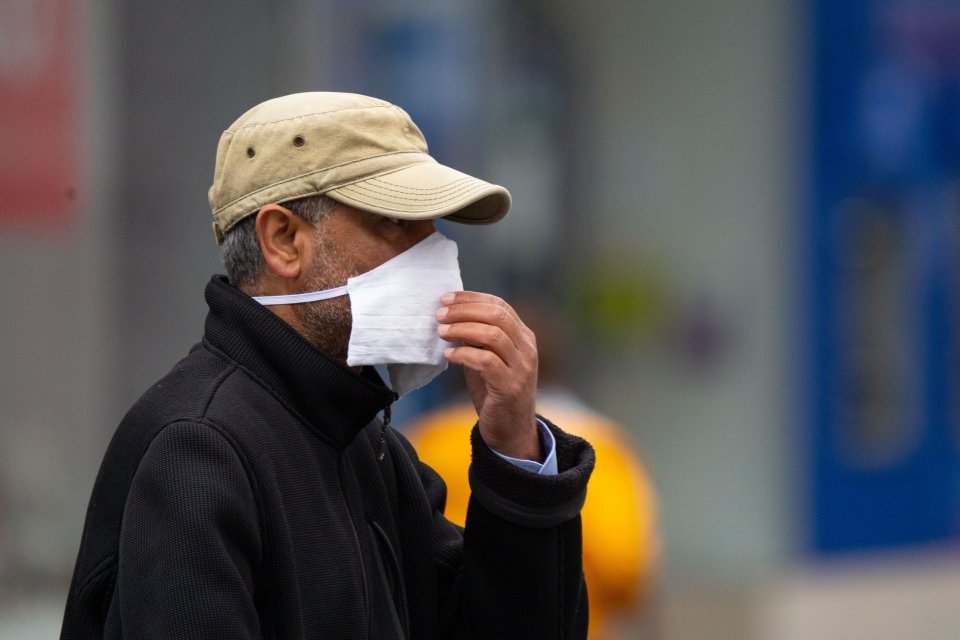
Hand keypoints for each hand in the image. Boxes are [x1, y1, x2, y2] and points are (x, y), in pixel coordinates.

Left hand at [436, 291, 540, 460]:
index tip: (446, 299)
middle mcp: (527, 348)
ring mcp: (522, 367)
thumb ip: (478, 339)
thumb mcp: (489, 360)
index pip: (499, 305)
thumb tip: (451, 317)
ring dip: (461, 330)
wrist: (511, 431)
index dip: (471, 299)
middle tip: (439, 314)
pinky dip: (463, 355)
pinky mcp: (510, 386)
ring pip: (492, 334)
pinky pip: (485, 361)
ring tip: (441, 332)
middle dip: (464, 310)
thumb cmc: (496, 393)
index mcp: (523, 337)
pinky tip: (449, 356)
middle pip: (496, 315)